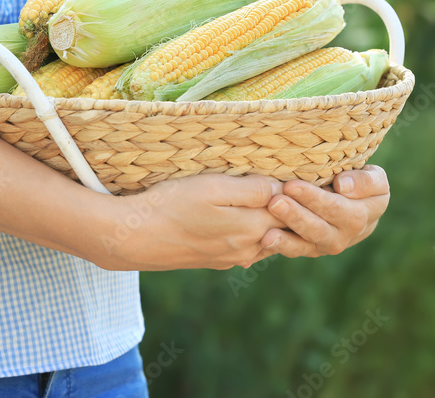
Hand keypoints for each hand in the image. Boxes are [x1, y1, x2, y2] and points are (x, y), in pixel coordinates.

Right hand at [94, 173, 284, 271]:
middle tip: (293, 184)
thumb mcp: (213, 187)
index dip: (297, 191)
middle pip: (284, 227)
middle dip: (291, 208)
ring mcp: (232, 258)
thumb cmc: (172, 205)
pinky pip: (249, 247)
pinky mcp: (218, 261)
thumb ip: (252, 190)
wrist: (135, 238)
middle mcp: (248, 249)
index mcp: (252, 228)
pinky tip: (248, 217)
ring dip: (274, 221)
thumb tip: (283, 189)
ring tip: (273, 198)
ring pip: (268, 239)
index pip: (291, 210)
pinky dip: (256, 233)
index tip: (298, 173)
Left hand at [261, 165, 389, 257]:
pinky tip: (265, 241)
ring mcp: (326, 244)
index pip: (337, 208)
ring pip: (306, 244)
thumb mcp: (375, 176)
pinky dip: (281, 247)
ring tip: (268, 231)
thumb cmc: (362, 180)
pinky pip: (296, 250)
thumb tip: (343, 187)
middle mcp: (346, 235)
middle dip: (295, 217)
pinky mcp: (311, 248)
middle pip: (319, 229)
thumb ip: (365, 181)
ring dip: (286, 237)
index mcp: (363, 215)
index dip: (314, 199)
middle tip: (274, 202)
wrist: (357, 197)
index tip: (292, 186)